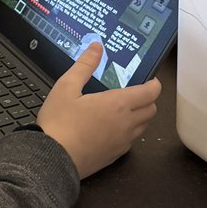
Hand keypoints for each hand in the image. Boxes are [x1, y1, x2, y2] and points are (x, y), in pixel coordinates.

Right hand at [36, 43, 159, 178]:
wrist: (52, 159)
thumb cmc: (58, 123)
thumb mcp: (66, 87)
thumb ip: (84, 66)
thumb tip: (96, 48)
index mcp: (118, 104)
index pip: (151, 92)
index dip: (154, 83)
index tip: (148, 79)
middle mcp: (126, 124)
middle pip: (152, 110)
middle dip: (148, 99)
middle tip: (133, 91)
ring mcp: (122, 142)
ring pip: (144, 126)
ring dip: (139, 116)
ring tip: (121, 109)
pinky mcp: (115, 156)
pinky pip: (131, 141)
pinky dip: (128, 131)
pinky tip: (109, 127)